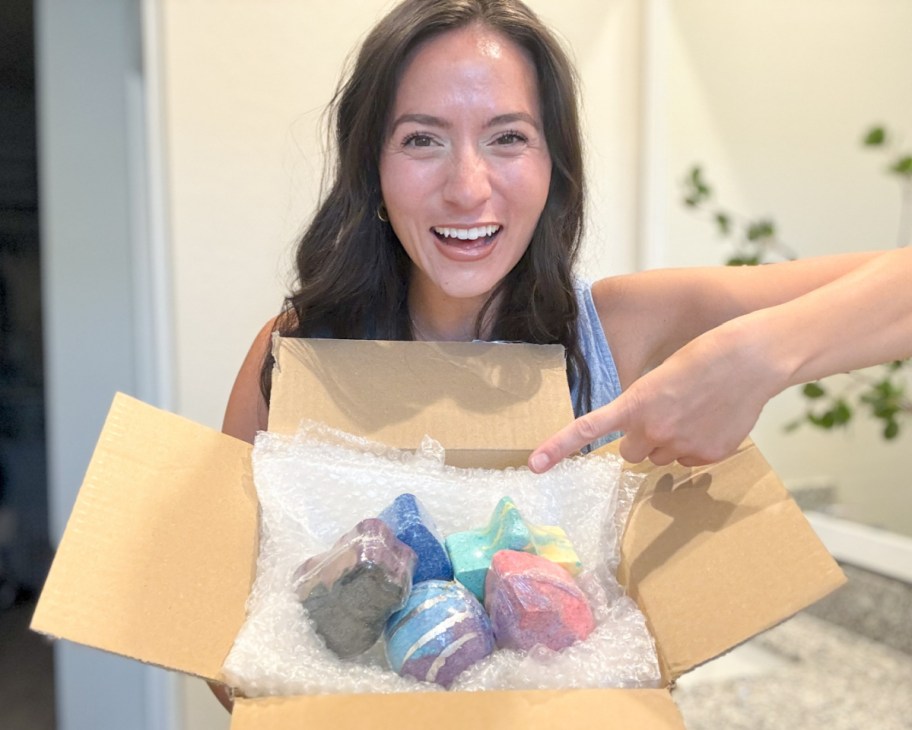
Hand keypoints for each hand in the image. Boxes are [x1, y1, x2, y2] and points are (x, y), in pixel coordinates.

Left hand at [528, 324, 777, 471]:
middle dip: (639, 440)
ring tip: (692, 412)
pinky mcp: (708, 456)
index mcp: (637, 403)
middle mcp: (655, 429)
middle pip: (630, 453)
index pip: (589, 429)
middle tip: (662, 415)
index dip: (559, 448)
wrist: (751, 358)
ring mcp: (682, 446)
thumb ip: (644, 410)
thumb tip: (644, 440)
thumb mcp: (660, 377)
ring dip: (667, 445)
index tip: (535, 465)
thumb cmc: (704, 356)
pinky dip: (694, 449)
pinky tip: (710, 422)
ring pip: (660, 459)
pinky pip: (688, 463)